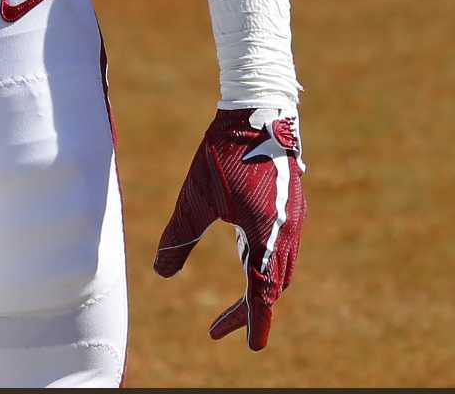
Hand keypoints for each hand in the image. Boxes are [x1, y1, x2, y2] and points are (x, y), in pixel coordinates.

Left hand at [153, 107, 304, 349]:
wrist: (257, 107)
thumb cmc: (224, 151)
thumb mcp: (195, 195)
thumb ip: (180, 236)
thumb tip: (160, 271)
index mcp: (266, 234)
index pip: (262, 294)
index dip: (253, 322)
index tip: (250, 347)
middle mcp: (287, 231)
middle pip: (274, 286)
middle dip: (251, 310)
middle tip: (221, 326)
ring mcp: (294, 218)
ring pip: (282, 268)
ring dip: (261, 288)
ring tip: (237, 303)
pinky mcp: (293, 204)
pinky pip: (285, 247)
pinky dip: (268, 264)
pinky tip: (247, 258)